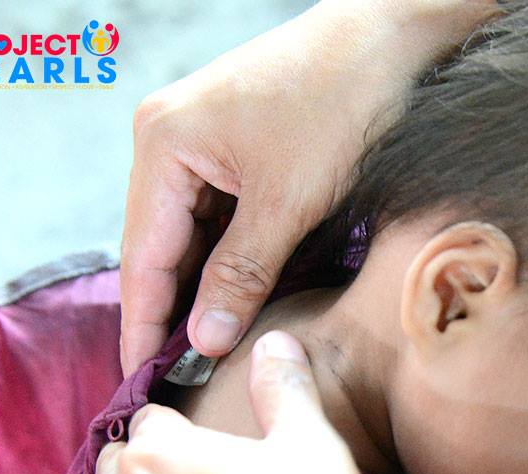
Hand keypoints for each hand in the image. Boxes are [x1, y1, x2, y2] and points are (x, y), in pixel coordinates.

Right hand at [119, 0, 496, 374]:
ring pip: (192, 236)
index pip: (143, 256)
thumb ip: (240, 274)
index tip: (140, 381)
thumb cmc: (337, 106)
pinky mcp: (235, 148)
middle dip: (169, 313)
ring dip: (200, 290)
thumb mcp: (288, 202)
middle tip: (173, 381)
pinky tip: (235, 302)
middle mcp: (168, 141)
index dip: (142, 324)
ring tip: (203, 355)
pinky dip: (227, 260)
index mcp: (163, 146)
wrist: (387, 39)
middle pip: (160, 247)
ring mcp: (200, 142)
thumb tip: (202, 340)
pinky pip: (219, 217)